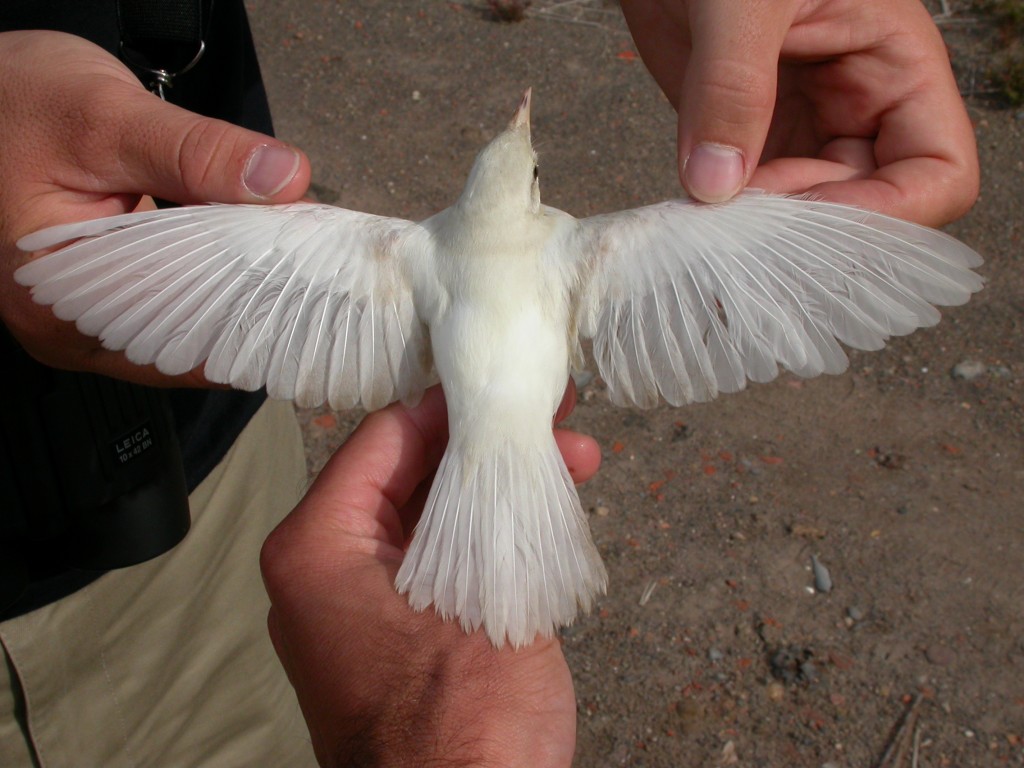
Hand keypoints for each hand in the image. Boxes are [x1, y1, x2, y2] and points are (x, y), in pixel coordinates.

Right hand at [0, 30, 310, 384]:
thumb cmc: (16, 103)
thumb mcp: (107, 116)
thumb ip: (198, 152)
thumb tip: (282, 178)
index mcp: (58, 299)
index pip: (180, 334)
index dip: (252, 317)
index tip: (311, 291)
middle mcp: (70, 324)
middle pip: (188, 338)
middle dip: (254, 309)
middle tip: (318, 277)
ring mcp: (88, 314)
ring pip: (187, 323)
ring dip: (240, 294)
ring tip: (297, 268)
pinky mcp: (107, 293)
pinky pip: (176, 301)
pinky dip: (217, 279)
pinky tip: (258, 258)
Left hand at [261, 384, 599, 766]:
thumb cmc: (461, 723)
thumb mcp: (482, 584)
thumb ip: (484, 494)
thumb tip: (500, 425)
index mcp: (317, 548)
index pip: (384, 437)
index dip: (452, 404)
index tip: (509, 386)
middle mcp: (328, 571)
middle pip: (410, 474)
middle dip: (487, 446)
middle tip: (553, 420)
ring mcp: (364, 605)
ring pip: (434, 515)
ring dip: (499, 490)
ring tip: (570, 464)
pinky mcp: (402, 632)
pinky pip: (444, 559)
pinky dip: (493, 535)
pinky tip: (547, 513)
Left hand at [621, 0, 979, 225]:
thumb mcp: (744, 0)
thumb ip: (733, 85)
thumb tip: (715, 185)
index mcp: (895, 69)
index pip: (937, 174)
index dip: (884, 216)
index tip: (804, 221)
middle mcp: (855, 107)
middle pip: (863, 209)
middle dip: (807, 232)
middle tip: (739, 234)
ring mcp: (797, 124)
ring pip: (801, 213)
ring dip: (760, 234)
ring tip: (709, 232)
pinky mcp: (741, 135)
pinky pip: (745, 197)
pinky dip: (721, 218)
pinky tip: (690, 221)